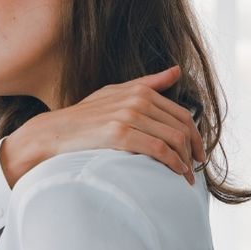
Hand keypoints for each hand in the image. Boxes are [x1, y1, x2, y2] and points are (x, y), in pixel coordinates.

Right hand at [29, 65, 205, 184]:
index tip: (197, 154)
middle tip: (195, 169)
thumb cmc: (82, 118)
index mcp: (140, 91)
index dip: (195, 136)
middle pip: (181, 127)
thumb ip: (147, 83)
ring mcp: (129, 116)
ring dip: (184, 161)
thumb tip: (176, 71)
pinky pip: (158, 149)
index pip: (181, 114)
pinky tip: (174, 175)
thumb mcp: (114, 94)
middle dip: (193, 151)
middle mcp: (137, 100)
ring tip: (185, 178)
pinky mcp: (120, 134)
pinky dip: (172, 164)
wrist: (53, 133)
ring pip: (173, 139)